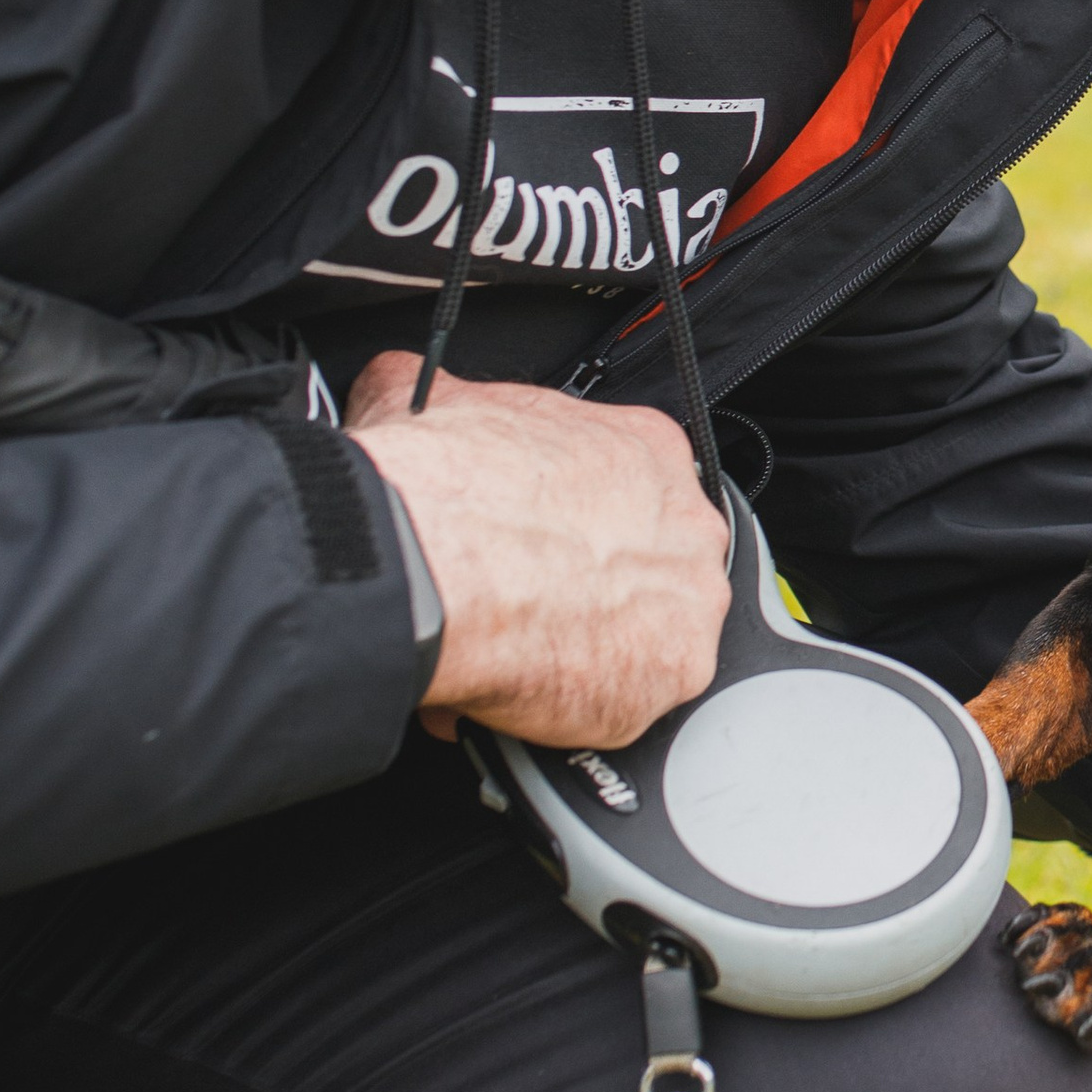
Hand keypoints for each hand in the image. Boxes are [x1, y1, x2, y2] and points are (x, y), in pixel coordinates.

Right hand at [347, 353, 728, 748]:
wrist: (434, 564)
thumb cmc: (442, 486)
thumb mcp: (430, 399)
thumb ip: (439, 393)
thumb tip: (402, 385)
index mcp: (647, 449)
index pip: (638, 489)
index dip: (585, 524)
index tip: (548, 546)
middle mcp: (687, 524)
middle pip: (658, 565)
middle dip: (598, 589)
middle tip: (534, 603)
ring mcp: (690, 603)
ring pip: (651, 636)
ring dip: (594, 650)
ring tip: (523, 654)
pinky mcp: (673, 674)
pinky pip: (635, 699)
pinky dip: (584, 705)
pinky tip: (529, 694)